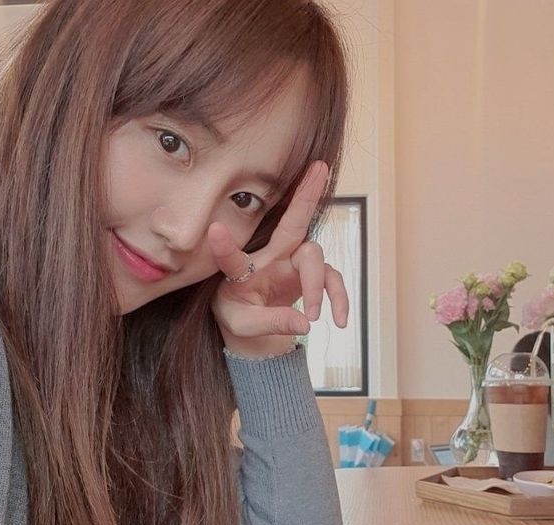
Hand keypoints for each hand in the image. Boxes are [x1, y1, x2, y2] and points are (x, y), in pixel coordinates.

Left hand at [208, 161, 348, 356]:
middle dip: (305, 195)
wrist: (256, 328)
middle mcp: (271, 256)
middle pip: (292, 223)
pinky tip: (340, 320)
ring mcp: (294, 263)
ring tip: (313, 316)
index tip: (214, 230)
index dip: (223, 245)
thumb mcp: (245, 326)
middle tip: (319, 167)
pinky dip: (339, 298)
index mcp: (242, 269)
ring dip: (315, 287)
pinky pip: (332, 279)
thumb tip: (305, 323)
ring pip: (314, 256)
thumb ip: (271, 323)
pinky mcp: (313, 274)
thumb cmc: (241, 317)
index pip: (232, 257)